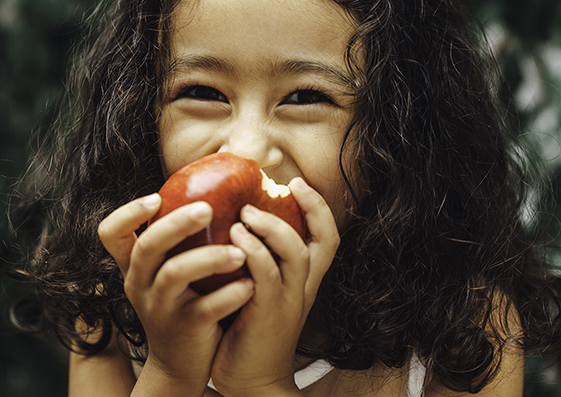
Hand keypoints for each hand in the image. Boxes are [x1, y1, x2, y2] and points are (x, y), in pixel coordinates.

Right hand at [97, 194, 255, 394]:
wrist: (182, 363)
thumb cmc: (183, 302)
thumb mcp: (168, 272)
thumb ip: (177, 240)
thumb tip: (210, 190)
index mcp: (134, 266)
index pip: (110, 233)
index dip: (127, 213)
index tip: (155, 197)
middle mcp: (140, 284)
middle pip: (148, 246)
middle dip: (176, 223)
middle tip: (207, 208)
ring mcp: (160, 308)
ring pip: (175, 275)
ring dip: (209, 258)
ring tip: (240, 252)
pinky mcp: (186, 328)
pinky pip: (206, 307)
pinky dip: (230, 294)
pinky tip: (250, 285)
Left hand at [209, 178, 339, 396]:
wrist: (250, 383)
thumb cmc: (247, 332)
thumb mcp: (259, 291)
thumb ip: (256, 260)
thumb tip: (233, 220)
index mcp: (304, 282)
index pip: (327, 238)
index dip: (319, 208)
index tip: (299, 184)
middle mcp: (303, 289)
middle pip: (324, 240)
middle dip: (310, 207)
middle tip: (282, 185)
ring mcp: (288, 301)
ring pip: (296, 253)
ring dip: (273, 226)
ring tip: (246, 211)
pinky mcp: (267, 314)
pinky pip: (266, 275)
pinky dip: (252, 251)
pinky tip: (234, 236)